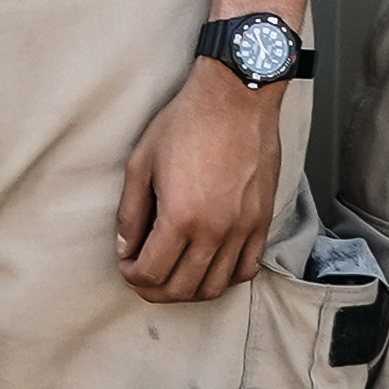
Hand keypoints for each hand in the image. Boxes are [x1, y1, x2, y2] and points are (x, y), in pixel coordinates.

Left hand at [112, 62, 287, 304]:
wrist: (237, 98)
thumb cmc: (187, 123)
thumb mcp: (142, 163)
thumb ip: (131, 212)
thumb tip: (126, 247)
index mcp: (180, 217)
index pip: (151, 272)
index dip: (133, 276)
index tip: (127, 265)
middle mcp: (215, 230)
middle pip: (182, 288)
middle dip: (155, 290)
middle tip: (143, 277)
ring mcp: (243, 228)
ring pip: (216, 286)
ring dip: (189, 290)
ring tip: (174, 276)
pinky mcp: (262, 220)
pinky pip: (247, 268)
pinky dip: (226, 278)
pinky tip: (209, 266)